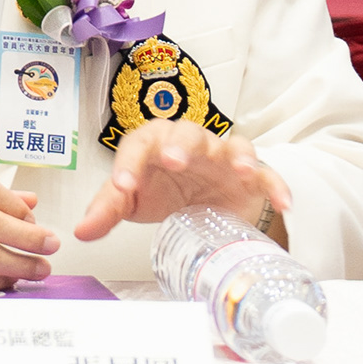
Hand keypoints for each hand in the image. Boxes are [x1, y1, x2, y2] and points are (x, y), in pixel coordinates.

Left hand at [68, 123, 287, 244]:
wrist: (201, 207)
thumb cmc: (162, 193)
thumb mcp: (131, 201)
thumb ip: (107, 210)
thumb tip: (80, 231)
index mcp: (153, 145)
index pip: (138, 144)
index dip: (129, 162)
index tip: (122, 186)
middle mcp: (189, 145)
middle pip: (187, 133)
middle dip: (180, 144)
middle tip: (173, 161)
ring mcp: (223, 158)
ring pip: (230, 145)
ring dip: (235, 155)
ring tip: (239, 169)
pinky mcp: (251, 178)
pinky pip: (268, 175)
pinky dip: (276, 186)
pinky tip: (282, 203)